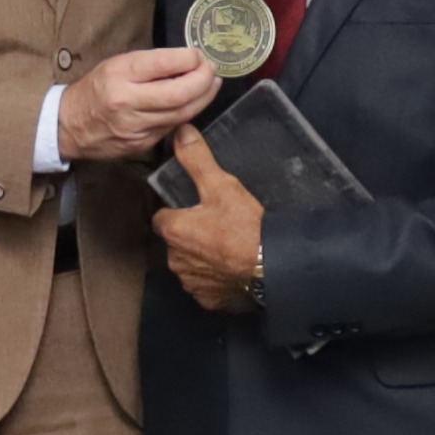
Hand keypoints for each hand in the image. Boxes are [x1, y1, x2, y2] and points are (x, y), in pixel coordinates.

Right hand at [56, 47, 219, 161]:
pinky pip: (172, 127)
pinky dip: (187, 112)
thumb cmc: (95, 89)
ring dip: (203, 97)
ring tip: (212, 84)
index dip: (189, 58)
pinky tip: (193, 102)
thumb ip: (150, 64)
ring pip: (182, 113)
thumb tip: (188, 60)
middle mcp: (128, 101)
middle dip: (203, 79)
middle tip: (212, 70)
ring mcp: (136, 126)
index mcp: (119, 75)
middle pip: (180, 92)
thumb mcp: (116, 65)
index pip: (164, 64)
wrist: (68, 126)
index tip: (199, 54)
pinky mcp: (141, 144)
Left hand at [154, 127, 265, 312]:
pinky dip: (215, 279)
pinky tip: (232, 268)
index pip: (162, 218)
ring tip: (226, 246)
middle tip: (216, 226)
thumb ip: (197, 159)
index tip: (193, 208)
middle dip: (190, 236)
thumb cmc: (244, 226)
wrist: (272, 265)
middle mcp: (176, 261)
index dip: (176, 212)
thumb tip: (180, 133)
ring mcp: (192, 284)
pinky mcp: (209, 300)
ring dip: (202, 258)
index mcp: (174, 231)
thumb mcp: (221, 185)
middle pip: (176, 243)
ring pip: (190, 266)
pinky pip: (206, 287)